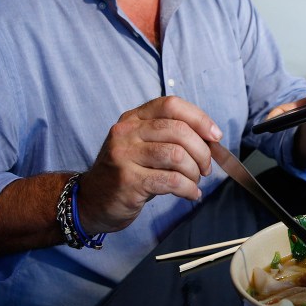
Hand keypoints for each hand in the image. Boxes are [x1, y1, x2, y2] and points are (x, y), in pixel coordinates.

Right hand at [78, 96, 222, 233]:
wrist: (90, 201)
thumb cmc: (126, 173)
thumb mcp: (142, 145)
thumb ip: (169, 137)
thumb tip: (210, 139)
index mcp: (133, 118)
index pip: (171, 104)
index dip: (199, 118)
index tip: (215, 136)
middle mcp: (126, 132)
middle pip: (178, 130)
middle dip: (202, 151)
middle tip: (205, 168)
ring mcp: (124, 156)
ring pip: (177, 155)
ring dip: (194, 171)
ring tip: (194, 181)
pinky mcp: (128, 181)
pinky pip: (171, 181)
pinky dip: (188, 188)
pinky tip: (191, 193)